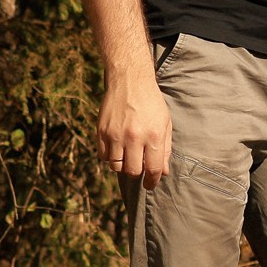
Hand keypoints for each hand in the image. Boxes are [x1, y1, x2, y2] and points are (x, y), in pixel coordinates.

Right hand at [98, 67, 171, 188]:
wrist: (129, 81)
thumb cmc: (152, 103)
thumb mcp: (165, 124)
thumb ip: (165, 149)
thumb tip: (163, 172)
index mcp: (153, 136)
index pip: (153, 169)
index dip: (152, 181)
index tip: (150, 185)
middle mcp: (134, 137)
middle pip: (132, 171)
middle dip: (137, 173)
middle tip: (140, 167)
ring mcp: (115, 134)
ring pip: (116, 166)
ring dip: (123, 166)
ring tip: (128, 157)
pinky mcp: (101, 131)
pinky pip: (104, 155)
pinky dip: (110, 157)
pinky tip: (117, 149)